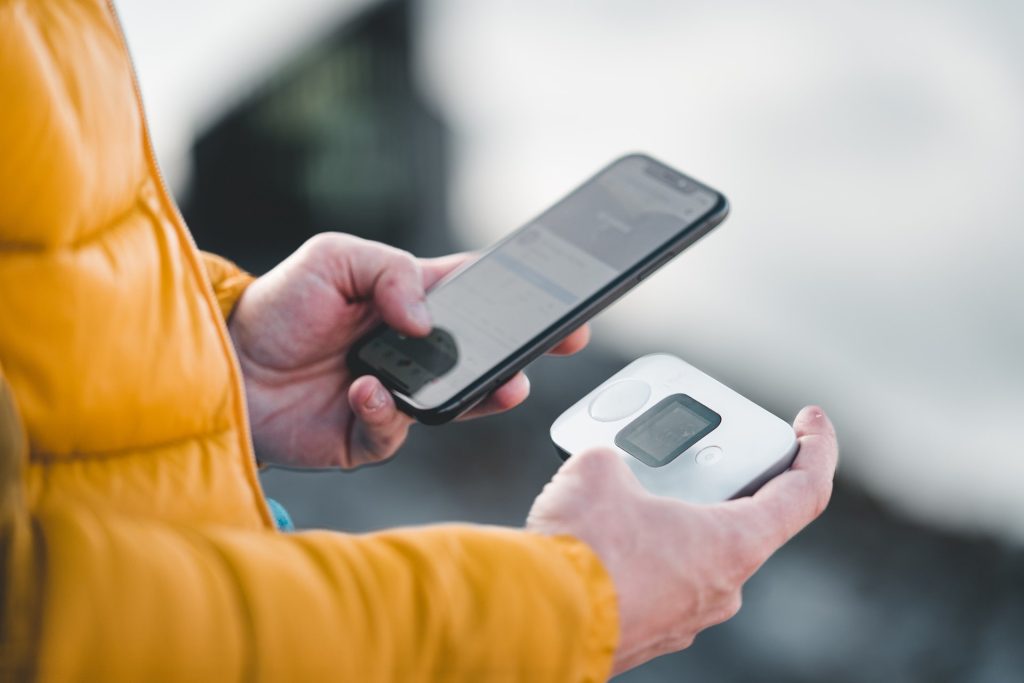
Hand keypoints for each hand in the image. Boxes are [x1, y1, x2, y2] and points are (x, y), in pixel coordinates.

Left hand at [228, 232, 590, 468]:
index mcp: (407, 300)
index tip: (560, 300)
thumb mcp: (331, 257)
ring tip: (500, 386)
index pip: (476, 295)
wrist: (225, 368)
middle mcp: (410, 350)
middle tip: (557, 345)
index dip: (519, 297)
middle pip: (482, 353)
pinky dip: (388, 412)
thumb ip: (388, 270)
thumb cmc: (276, 307)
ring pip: (460, 400)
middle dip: (524, 351)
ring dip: (484, 393)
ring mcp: (396, 394)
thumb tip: (425, 318)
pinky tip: (365, 392)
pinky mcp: (371, 434)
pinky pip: (398, 431)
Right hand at [527, 406, 837, 676]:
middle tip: (683, 451)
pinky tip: (602, 533)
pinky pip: (658, 579)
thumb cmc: (581, 551)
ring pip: (693, 552)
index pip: (804, 493)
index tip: (810, 423)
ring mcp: (685, 617)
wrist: (535, 620)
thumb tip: (605, 468)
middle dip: (712, 479)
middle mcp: (720, 588)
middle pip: (741, 520)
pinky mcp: (648, 631)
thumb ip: (618, 457)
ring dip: (670, 517)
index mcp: (733, 545)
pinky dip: (641, 551)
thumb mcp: (599, 469)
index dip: (816, 449)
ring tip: (623, 491)